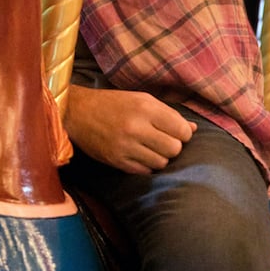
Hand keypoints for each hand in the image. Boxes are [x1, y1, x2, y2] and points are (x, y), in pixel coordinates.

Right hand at [65, 85, 195, 174]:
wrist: (76, 112)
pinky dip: (145, 164)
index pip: (182, 131)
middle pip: (174, 149)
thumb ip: (168, 113)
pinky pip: (145, 171)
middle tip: (160, 140)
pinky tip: (136, 153)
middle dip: (171, 146)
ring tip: (146, 146)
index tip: (173, 131)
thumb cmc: (112, 103)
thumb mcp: (140, 99)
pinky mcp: (116, 161)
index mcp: (145, 108)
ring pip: (161, 163)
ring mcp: (125, 146)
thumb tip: (193, 129)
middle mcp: (136, 127)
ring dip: (158, 156)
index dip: (182, 133)